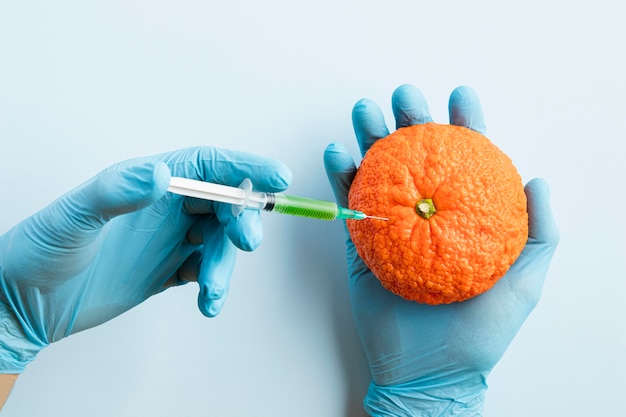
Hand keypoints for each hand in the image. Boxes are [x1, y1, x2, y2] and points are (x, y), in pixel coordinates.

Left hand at [0, 147, 290, 372]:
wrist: (23, 305)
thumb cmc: (38, 252)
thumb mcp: (73, 218)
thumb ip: (118, 191)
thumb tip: (165, 175)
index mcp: (146, 183)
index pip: (206, 166)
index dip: (244, 166)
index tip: (277, 176)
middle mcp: (163, 208)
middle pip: (222, 204)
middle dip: (241, 220)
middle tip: (246, 241)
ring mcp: (167, 240)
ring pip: (217, 243)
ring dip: (224, 266)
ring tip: (212, 290)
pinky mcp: (167, 271)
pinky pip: (204, 272)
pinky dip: (213, 286)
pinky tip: (207, 303)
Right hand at [324, 85, 558, 415]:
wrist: (428, 373)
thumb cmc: (480, 333)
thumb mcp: (523, 284)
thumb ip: (539, 233)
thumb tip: (537, 180)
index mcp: (463, 217)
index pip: (465, 161)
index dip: (465, 125)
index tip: (460, 96)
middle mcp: (426, 214)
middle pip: (416, 157)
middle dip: (410, 120)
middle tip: (405, 96)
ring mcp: (390, 228)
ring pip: (377, 172)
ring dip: (369, 138)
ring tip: (365, 111)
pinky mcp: (360, 246)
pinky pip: (346, 206)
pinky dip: (339, 177)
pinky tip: (337, 152)